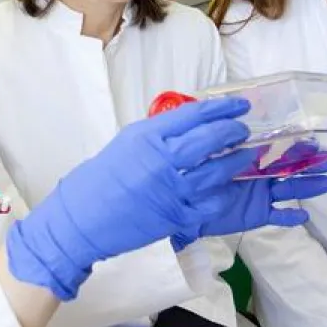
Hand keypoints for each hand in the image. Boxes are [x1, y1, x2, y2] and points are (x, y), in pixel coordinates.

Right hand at [7, 98, 261, 299]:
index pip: (193, 115)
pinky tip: (229, 188)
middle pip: (210, 140)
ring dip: (236, 162)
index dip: (222, 108)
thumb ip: (157, 134)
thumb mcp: (125, 144)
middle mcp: (161, 161)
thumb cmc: (99, 179)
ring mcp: (171, 191)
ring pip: (217, 171)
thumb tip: (188, 125)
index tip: (239, 106)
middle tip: (243, 130)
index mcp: (146, 137)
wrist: (82, 220)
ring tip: (245, 155)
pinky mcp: (176, 217)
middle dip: (233, 131)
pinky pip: (211, 203)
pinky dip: (224, 193)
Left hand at [170, 142, 326, 248]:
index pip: (277, 147)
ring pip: (290, 189)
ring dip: (308, 185)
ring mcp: (261, 194)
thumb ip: (221, 139)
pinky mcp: (258, 213)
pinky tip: (303, 214)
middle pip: (290, 166)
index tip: (312, 138)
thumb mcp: (206, 151)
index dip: (295, 144)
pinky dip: (290, 216)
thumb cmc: (195, 171)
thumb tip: (237, 124)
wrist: (184, 202)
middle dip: (310, 162)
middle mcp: (260, 172)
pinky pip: (278, 216)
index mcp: (251, 155)